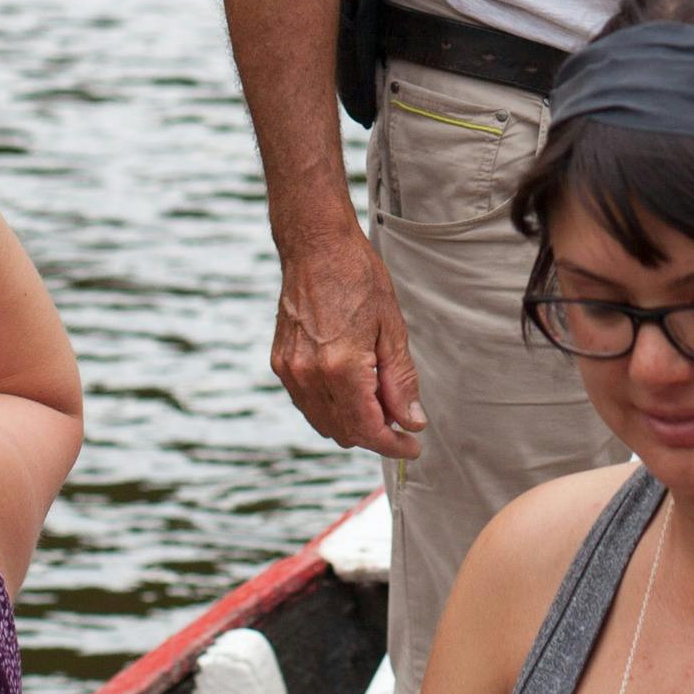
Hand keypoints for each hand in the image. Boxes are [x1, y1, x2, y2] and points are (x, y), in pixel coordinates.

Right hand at [273, 221, 426, 458]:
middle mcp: (310, 375)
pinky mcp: (281, 362)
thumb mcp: (392, 328)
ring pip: (323, 423)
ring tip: (379, 400)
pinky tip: (352, 387)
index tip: (412, 446)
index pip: (368, 429)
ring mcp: (291, 370)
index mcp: (342, 367)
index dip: (393, 445)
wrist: (316, 246)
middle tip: (401, 419)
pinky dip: (331, 407)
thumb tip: (411, 422)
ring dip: (352, 424)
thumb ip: (401, 381)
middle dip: (376, 435)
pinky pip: (307, 403)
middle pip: (345, 432)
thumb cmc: (358, 278)